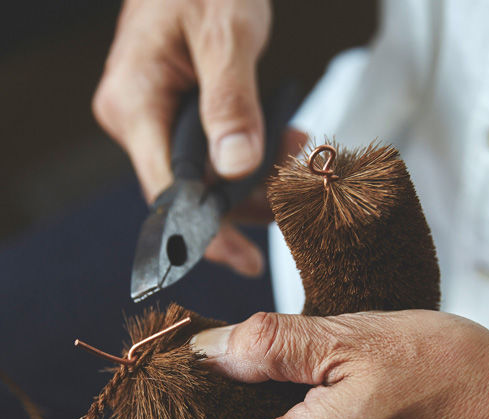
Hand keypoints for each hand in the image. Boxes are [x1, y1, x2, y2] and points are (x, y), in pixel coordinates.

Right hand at [93, 0, 298, 276]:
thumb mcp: (226, 33)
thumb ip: (232, 101)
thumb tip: (236, 168)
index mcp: (135, 103)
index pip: (168, 194)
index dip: (208, 233)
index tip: (245, 260)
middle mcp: (138, 119)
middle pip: (193, 192)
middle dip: (248, 201)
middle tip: (296, 201)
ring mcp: (157, 119)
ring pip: (209, 177)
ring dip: (258, 178)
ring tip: (297, 160)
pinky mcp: (179, 116)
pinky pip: (215, 153)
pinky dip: (253, 155)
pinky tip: (284, 144)